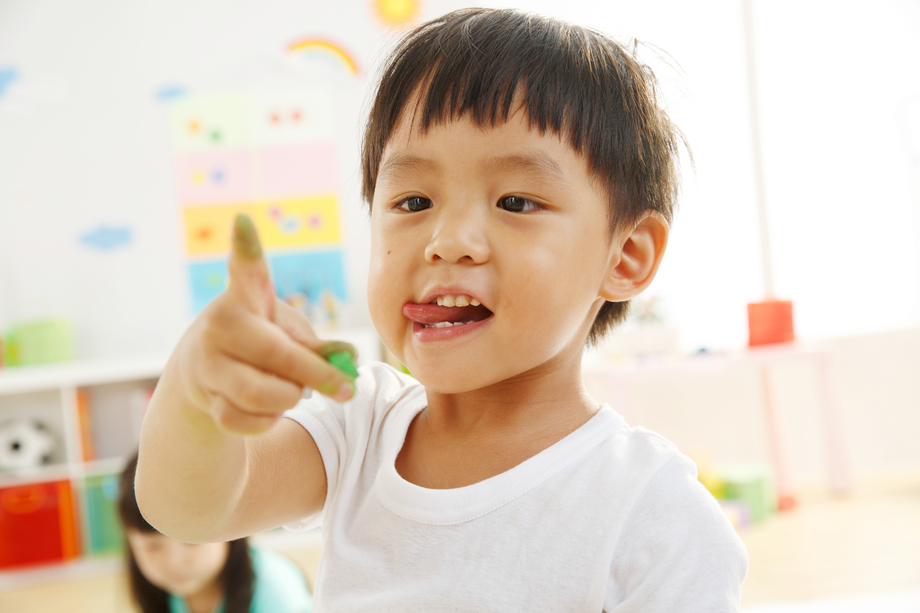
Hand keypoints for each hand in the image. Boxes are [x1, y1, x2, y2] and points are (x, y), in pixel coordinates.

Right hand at [175, 214, 355, 434]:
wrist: (203, 373)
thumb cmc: (260, 343)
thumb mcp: (287, 333)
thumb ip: (319, 346)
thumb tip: (350, 357)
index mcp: (245, 296)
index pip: (246, 269)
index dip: (246, 246)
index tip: (244, 220)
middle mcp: (221, 323)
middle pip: (278, 354)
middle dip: (318, 377)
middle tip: (346, 389)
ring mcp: (207, 361)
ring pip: (262, 393)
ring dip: (290, 399)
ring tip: (292, 392)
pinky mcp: (202, 396)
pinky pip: (245, 419)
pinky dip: (267, 421)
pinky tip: (268, 411)